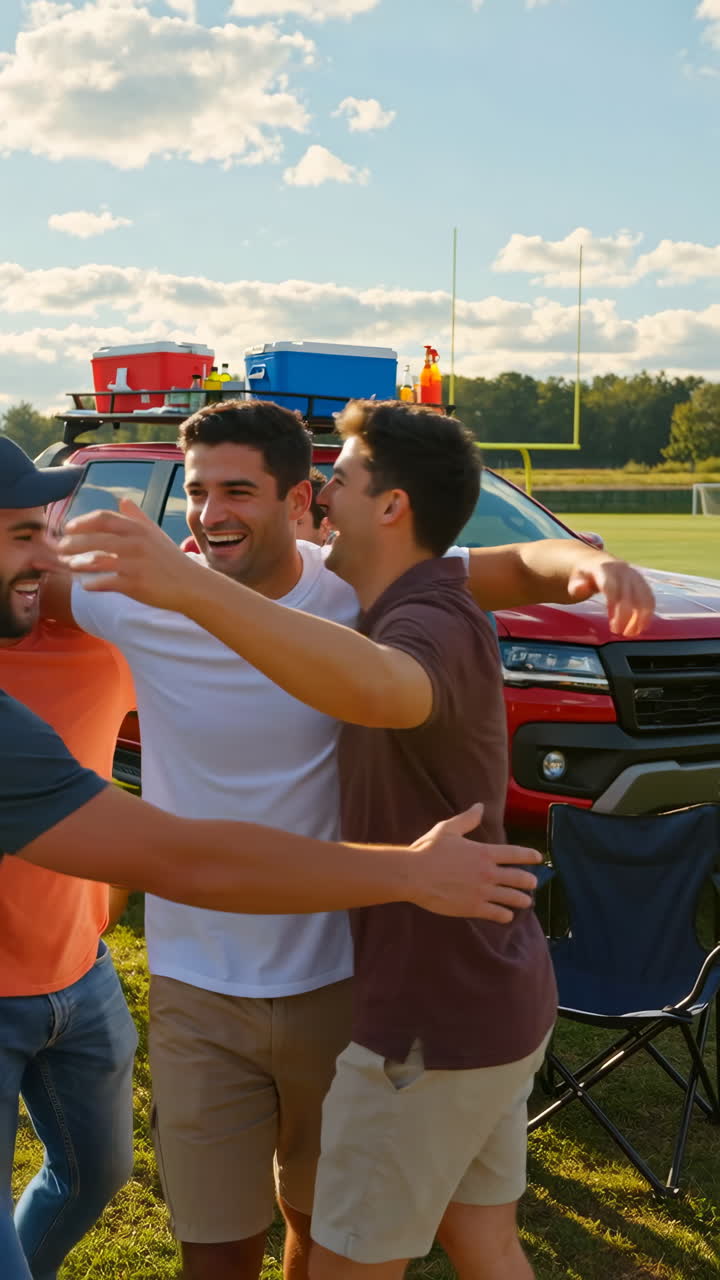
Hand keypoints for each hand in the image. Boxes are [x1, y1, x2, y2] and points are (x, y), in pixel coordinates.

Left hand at [59, 499, 199, 610]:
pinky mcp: (137, 584)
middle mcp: (137, 543)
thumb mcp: (155, 534)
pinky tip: (86, 586)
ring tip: (69, 566)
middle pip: (97, 538)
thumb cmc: (171, 560)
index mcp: (139, 529)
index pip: (105, 518)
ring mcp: (137, 564)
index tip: (68, 528)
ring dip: (80, 563)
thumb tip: (122, 500)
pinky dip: (94, 584)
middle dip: (74, 543)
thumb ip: (137, 517)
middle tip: (59, 548)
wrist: (192, 585)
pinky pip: (107, 582)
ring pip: (98, 560)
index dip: (83, 522)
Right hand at [409, 803, 542, 921]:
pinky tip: (506, 914)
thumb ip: (467, 819)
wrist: (413, 875)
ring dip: (522, 900)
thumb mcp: (448, 829)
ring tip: (527, 901)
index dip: (530, 856)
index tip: (538, 858)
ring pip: (512, 898)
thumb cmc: (428, 850)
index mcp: (484, 853)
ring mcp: (482, 892)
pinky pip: (497, 913)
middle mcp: (488, 873)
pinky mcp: (473, 908)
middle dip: (530, 881)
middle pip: (519, 878)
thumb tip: (480, 807)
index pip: (516, 854)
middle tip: (533, 883)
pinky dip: (505, 914)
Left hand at [566, 556, 654, 636]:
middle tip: (617, 631)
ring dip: (640, 619)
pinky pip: (649, 600)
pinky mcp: (643, 583)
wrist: (600, 562)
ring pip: (644, 599)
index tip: (613, 625)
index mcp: (605, 569)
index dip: (614, 607)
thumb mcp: (577, 579)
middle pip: (630, 596)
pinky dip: (647, 615)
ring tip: (630, 633)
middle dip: (626, 617)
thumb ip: (577, 585)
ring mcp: (635, 576)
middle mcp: (623, 571)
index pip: (612, 588)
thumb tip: (579, 588)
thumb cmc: (586, 575)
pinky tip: (639, 627)